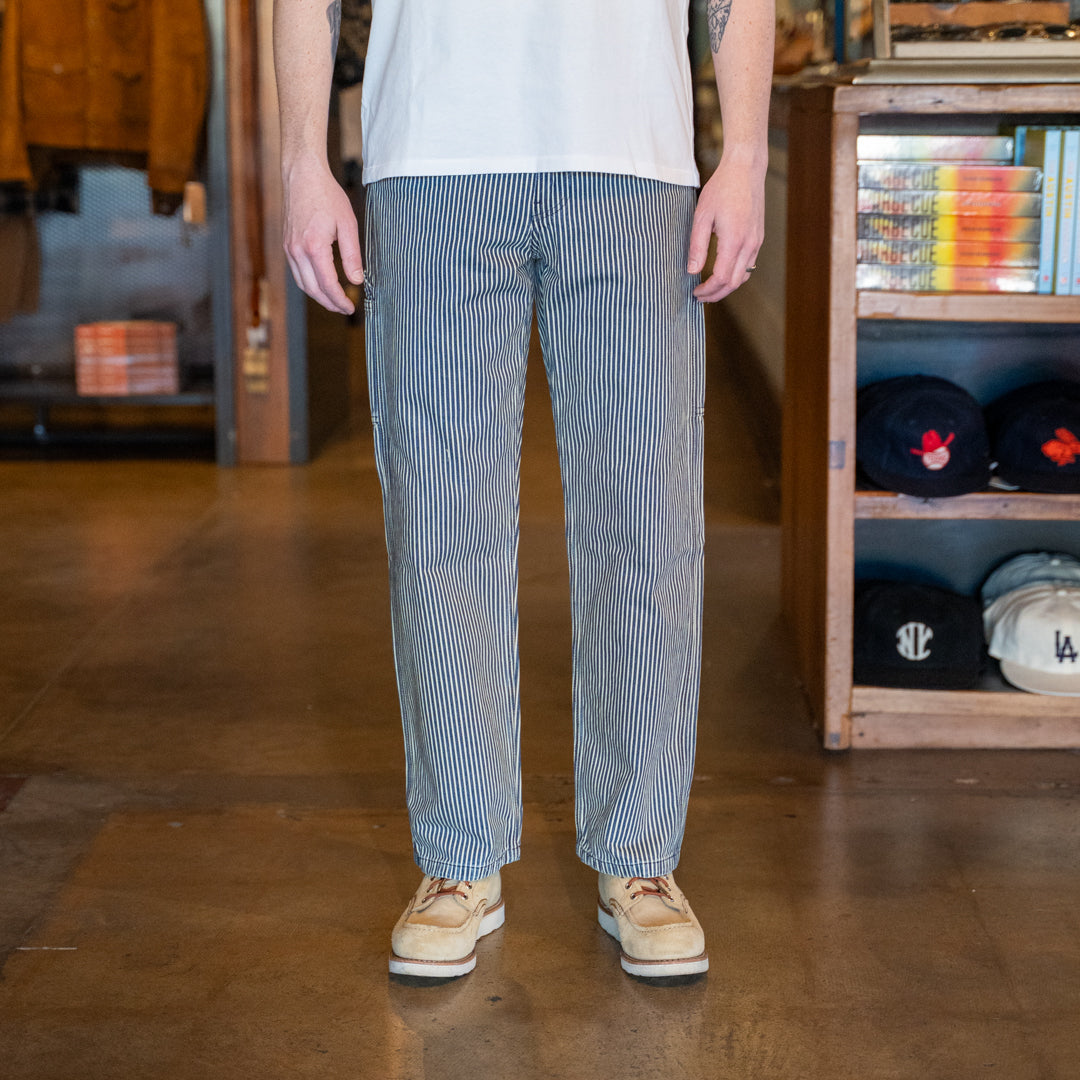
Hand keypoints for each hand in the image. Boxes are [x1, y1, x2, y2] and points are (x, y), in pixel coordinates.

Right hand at [282, 154, 362, 314]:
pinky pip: (297, 273)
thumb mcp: (347, 224)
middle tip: (345, 309)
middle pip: (313, 290)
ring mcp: (288, 249)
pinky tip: (322, 285)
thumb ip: (352, 255)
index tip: (351, 308)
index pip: (328, 284)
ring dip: (319, 296)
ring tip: (335, 302)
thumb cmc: (327, 196)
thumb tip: (357, 281)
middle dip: (329, 303)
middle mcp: (297, 251)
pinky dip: (309, 284)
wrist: (302, 175)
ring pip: (303, 284)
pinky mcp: (286, 245)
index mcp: (314, 247)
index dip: (340, 300)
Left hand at [687, 152, 765, 302]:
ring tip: (709, 288)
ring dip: (727, 286)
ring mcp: (756, 241)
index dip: (707, 290)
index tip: (695, 292)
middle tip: (700, 296)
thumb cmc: (722, 188)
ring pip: (744, 276)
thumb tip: (692, 271)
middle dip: (716, 294)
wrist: (745, 169)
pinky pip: (749, 265)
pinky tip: (723, 273)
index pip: (721, 278)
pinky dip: (736, 275)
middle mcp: (749, 244)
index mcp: (734, 240)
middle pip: (734, 282)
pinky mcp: (758, 237)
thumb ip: (697, 246)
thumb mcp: (702, 216)